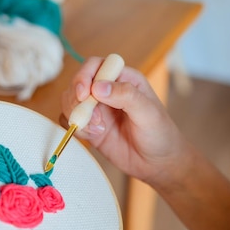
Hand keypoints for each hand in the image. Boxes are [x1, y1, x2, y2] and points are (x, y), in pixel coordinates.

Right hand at [61, 56, 194, 185]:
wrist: (157, 163)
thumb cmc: (160, 134)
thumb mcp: (148, 113)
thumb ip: (126, 96)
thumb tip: (98, 87)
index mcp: (124, 79)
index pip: (96, 65)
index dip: (85, 75)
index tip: (85, 94)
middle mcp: (108, 90)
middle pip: (78, 83)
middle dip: (78, 100)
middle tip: (94, 119)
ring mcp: (97, 108)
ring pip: (70, 101)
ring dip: (77, 115)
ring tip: (98, 130)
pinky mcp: (90, 126)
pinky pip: (70, 120)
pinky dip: (75, 127)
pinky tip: (93, 136)